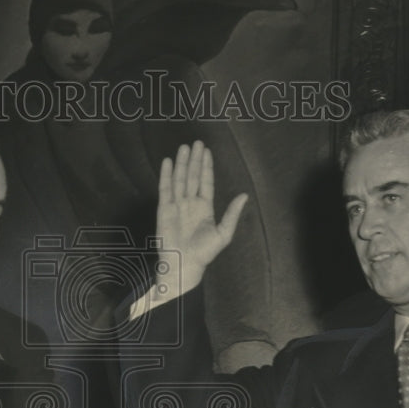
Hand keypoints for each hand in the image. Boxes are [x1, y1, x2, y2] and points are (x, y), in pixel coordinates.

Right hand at [156, 140, 247, 294]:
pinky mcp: (164, 209)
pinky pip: (165, 189)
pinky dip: (166, 175)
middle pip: (193, 176)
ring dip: (182, 163)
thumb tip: (244, 195)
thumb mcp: (223, 233)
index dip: (207, 167)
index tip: (207, 152)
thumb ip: (232, 213)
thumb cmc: (204, 253)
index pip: (206, 182)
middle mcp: (190, 203)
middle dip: (195, 160)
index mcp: (205, 207)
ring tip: (184, 147)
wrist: (184, 265)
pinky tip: (168, 162)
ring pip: (179, 179)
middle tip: (196, 143)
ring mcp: (176, 205)